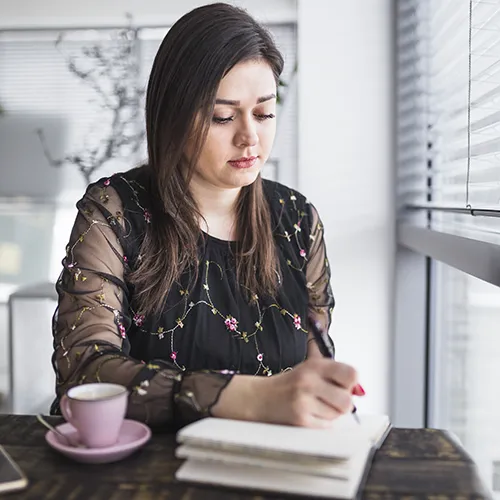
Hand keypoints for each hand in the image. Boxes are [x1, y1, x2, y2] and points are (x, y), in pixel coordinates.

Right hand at [211, 358, 359, 427]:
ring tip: (314, 407)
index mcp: (315, 365)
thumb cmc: (288, 386)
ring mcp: (304, 401)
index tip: (344, 385)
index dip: (351, 383)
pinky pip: (326, 426)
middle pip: (347, 400)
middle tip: (328, 400)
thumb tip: (360, 390)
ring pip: (337, 415)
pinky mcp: (300, 419)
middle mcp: (309, 380)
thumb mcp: (310, 371)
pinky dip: (320, 424)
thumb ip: (335, 376)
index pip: (350, 373)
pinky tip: (308, 415)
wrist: (258, 398)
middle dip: (341, 404)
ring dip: (330, 415)